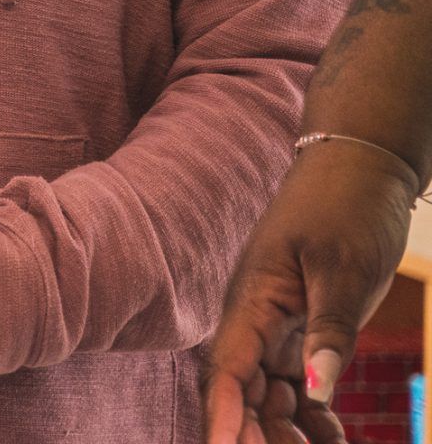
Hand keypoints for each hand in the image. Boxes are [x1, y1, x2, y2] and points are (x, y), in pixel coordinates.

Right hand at [203, 143, 416, 443]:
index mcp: (252, 301)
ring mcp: (276, 325)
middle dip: (258, 434)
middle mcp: (255, 320)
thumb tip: (315, 392)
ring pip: (270, 395)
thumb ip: (328, 332)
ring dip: (286, 431)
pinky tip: (334, 437)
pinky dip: (313, 415)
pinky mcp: (300, 328)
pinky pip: (299, 383)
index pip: (228, 373)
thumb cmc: (346, 206)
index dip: (224, 418)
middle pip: (244, 393)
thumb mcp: (344, 270)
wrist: (359, 167)